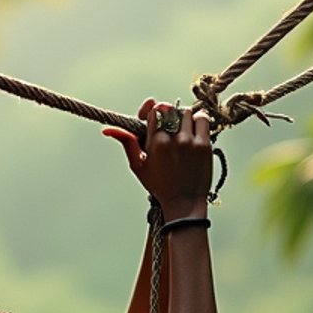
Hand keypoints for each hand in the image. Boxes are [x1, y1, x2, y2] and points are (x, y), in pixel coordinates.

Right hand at [103, 99, 211, 218]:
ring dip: (184, 118)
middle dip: (168, 114)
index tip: (153, 117)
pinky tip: (195, 131)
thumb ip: (127, 143)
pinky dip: (199, 120)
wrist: (184, 204)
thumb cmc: (160, 186)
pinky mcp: (204, 145)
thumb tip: (108, 130)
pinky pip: (202, 118)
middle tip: (169, 127)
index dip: (153, 110)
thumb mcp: (138, 166)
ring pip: (187, 112)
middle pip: (170, 108)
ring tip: (182, 132)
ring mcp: (190, 141)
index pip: (154, 109)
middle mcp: (172, 140)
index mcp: (155, 143)